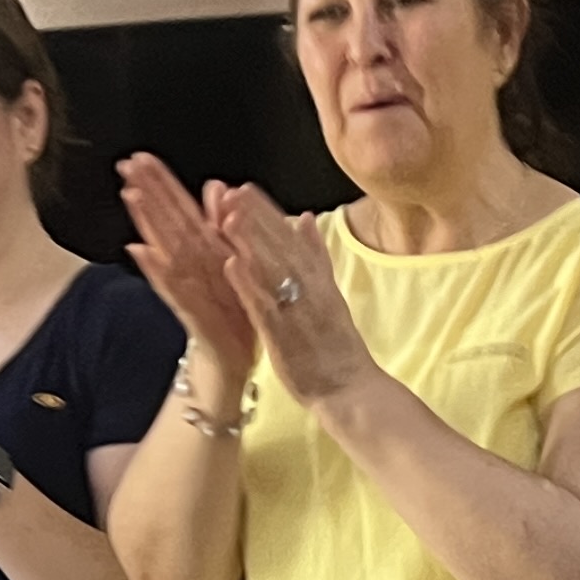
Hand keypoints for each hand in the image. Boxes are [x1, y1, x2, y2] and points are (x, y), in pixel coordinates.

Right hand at [116, 157, 258, 396]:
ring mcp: (189, 290)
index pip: (178, 210)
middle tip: (126, 165)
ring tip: (132, 197)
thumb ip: (220, 225)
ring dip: (148, 223)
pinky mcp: (195, 316)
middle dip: (147, 193)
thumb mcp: (230, 261)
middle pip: (166, 224)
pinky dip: (158, 272)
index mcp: (204, 253)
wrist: (235, 361)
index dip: (161, 184)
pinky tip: (142, 253)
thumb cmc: (231, 312)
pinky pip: (176, 291)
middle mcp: (190, 268)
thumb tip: (214, 186)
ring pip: (166, 250)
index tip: (141, 157)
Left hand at [210, 186, 372, 406]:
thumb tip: (306, 218)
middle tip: (231, 191)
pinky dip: (250, 284)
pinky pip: (265, 307)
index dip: (267, 213)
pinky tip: (232, 264)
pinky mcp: (285, 337)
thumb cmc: (337, 348)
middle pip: (280, 248)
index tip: (245, 188)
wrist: (352, 391)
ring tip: (227, 215)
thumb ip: (317, 257)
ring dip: (250, 242)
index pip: (290, 238)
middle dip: (255, 218)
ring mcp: (297, 312)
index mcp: (318, 280)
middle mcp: (309, 290)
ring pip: (272, 271)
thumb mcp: (330, 293)